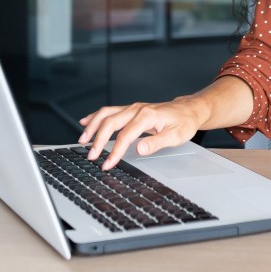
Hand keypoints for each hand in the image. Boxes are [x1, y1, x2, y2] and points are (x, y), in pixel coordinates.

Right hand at [77, 97, 206, 170]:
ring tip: (83, 140)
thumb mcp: (176, 136)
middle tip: (91, 156)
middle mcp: (137, 109)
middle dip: (98, 140)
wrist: (188, 110)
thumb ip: (156, 143)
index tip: (108, 163)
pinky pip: (109, 111)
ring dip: (93, 126)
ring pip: (106, 114)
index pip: (126, 135)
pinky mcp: (130, 110)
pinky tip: (85, 122)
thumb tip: (139, 150)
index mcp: (147, 116)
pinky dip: (95, 116)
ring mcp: (132, 108)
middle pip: (111, 122)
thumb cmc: (183, 123)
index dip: (115, 151)